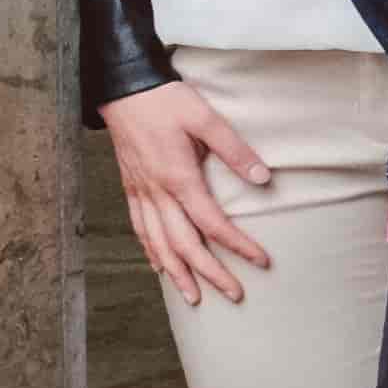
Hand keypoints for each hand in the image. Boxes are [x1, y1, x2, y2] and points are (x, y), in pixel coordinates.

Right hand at [103, 80, 275, 309]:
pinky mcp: (131, 187)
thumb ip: (235, 150)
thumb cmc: (166, 101)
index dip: (237, 245)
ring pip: (157, 243)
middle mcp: (156, 192)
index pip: (212, 223)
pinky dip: (151, 251)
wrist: (123, 89)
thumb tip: (263, 179)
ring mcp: (140, 192)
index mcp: (178, 177)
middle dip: (209, 273)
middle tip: (234, 294)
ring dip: (176, 273)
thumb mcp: (206, 118)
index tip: (261, 261)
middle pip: (183, 244)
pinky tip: (160, 265)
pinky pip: (140, 228)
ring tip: (194, 298)